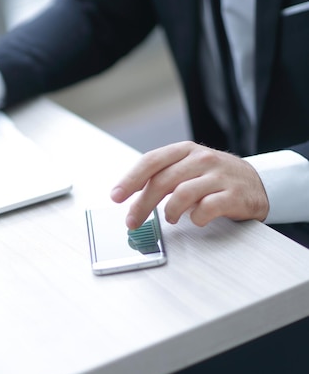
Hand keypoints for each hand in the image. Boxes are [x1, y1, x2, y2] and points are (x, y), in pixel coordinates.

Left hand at [110, 141, 269, 228]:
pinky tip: (196, 219)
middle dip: (142, 205)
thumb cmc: (212, 178)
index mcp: (184, 151)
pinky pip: (207, 208)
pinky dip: (196, 218)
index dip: (130, 180)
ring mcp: (219, 175)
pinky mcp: (235, 194)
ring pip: (182, 194)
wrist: (257, 182)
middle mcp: (201, 159)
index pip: (151, 161)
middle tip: (132, 222)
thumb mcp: (186, 169)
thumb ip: (161, 177)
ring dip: (170, 212)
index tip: (116, 197)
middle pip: (162, 181)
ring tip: (170, 219)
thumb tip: (129, 195)